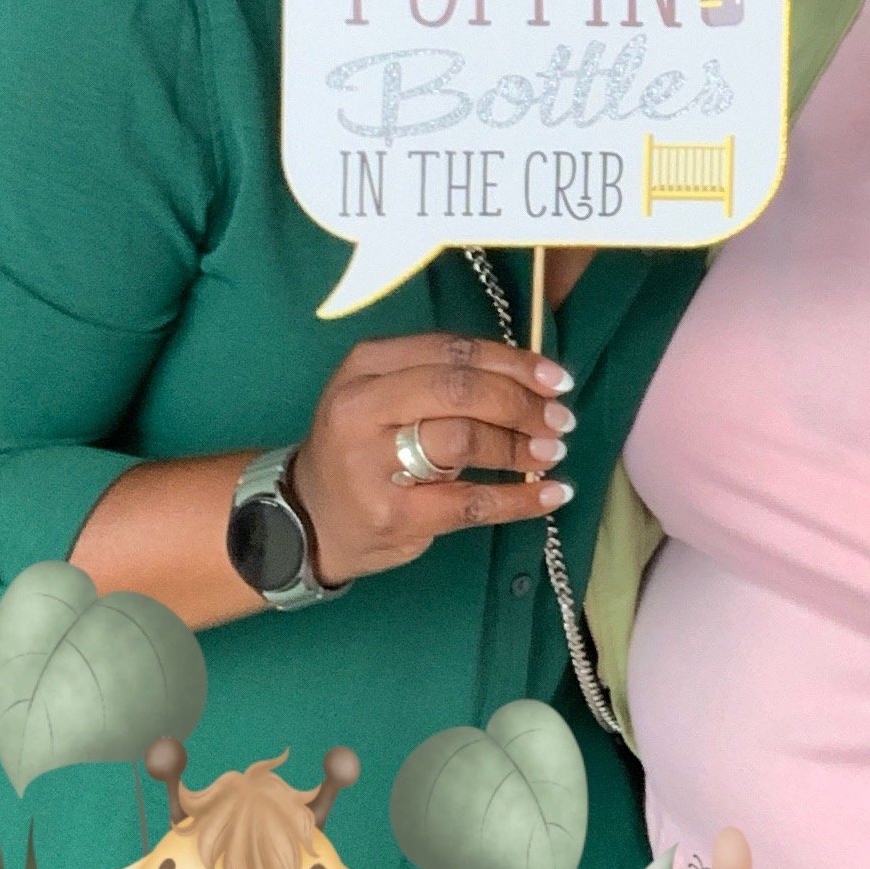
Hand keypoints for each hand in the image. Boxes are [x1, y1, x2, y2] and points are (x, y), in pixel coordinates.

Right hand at [289, 332, 575, 585]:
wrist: (309, 517)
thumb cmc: (364, 446)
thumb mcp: (385, 395)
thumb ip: (443, 378)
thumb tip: (533, 378)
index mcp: (366, 364)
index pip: (453, 351)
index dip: (512, 362)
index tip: (556, 379)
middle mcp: (362, 407)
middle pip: (460, 391)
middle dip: (521, 403)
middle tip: (560, 420)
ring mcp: (371, 463)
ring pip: (464, 440)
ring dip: (520, 446)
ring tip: (552, 453)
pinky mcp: (391, 514)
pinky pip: (470, 502)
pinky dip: (520, 499)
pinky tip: (552, 493)